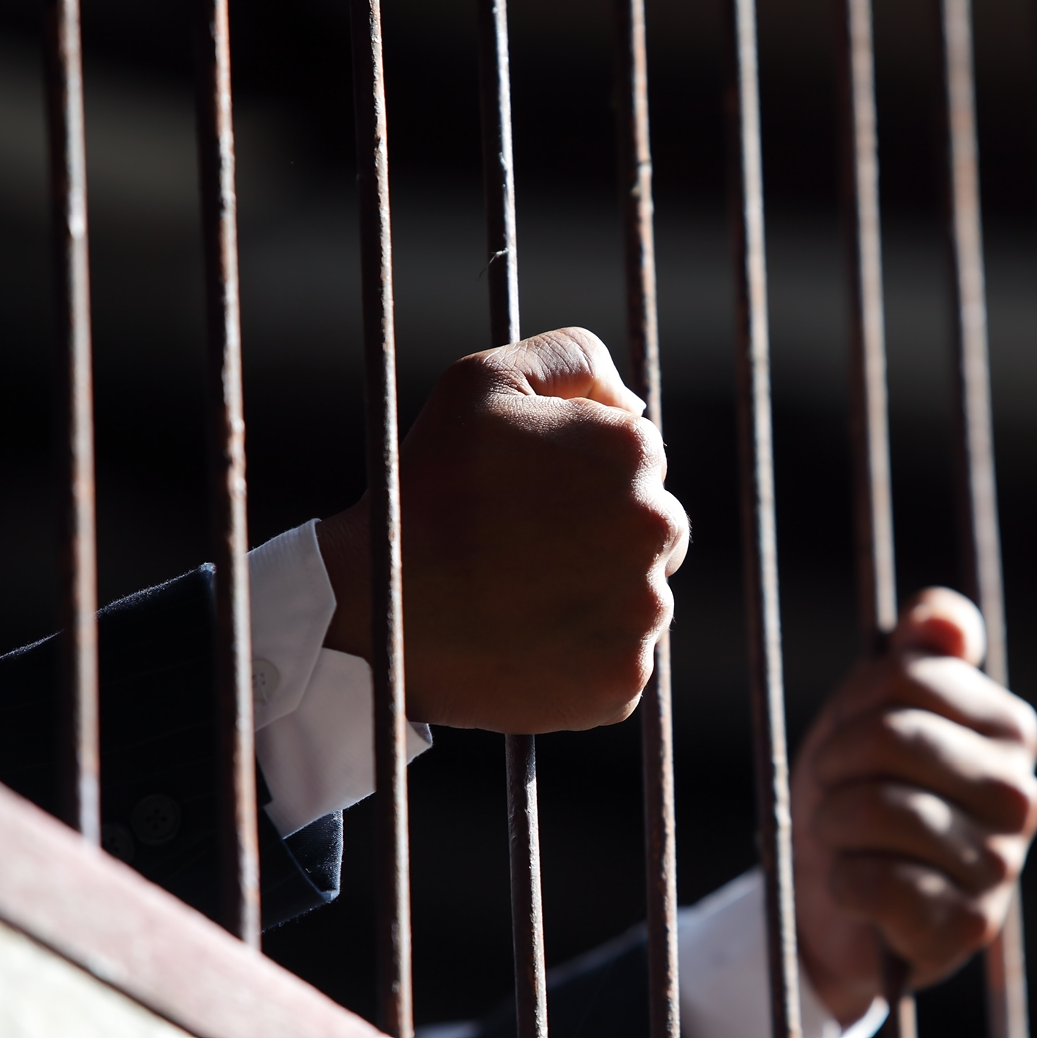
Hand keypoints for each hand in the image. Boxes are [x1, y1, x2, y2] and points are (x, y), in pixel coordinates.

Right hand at [317, 327, 688, 732]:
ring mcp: (644, 610)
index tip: (525, 498)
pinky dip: (581, 657)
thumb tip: (634, 406)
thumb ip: (574, 359)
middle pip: (654, 531)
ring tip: (519, 597)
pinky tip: (526, 642)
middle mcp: (658, 527)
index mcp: (633, 451)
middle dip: (601, 536)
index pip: (638, 462)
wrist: (378, 606)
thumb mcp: (482, 381)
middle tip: (522, 550)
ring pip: (638, 598)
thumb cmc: (425, 488)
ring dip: (595, 598)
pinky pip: (619, 662)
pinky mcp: (622, 678)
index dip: (579, 477)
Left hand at [792, 589, 1036, 1023]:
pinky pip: (879, 882)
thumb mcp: (873, 706)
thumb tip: (941, 618)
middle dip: (836, 763)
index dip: (851, 704)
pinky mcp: (969, 927)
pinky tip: (855, 888)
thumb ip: (916, 648)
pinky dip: (844, 882)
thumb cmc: (858, 790)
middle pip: (891, 739)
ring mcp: (1002, 865)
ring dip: (834, 824)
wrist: (834, 900)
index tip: (846, 733)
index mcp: (1009, 728)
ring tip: (841, 836)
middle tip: (830, 789)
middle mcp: (1020, 795)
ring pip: (880, 810)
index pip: (906, 677)